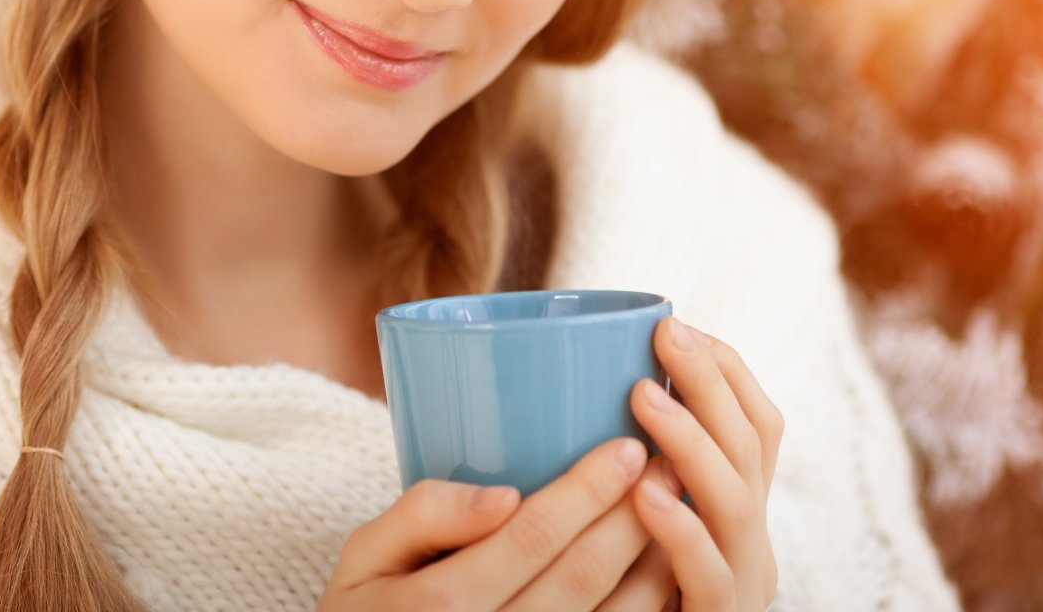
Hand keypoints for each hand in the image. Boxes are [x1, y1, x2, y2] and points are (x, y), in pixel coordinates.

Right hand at [318, 434, 677, 609]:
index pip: (532, 537)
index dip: (586, 491)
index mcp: (444, 605)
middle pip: (582, 576)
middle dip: (634, 516)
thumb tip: (502, 495)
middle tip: (671, 464)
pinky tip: (666, 575)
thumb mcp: (363, 559)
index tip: (626, 446)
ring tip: (679, 510)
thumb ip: (421, 515)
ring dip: (655, 565)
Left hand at [623, 317, 782, 610]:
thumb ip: (620, 466)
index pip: (757, 424)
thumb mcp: (625, 522)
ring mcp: (741, 586)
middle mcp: (750, 543)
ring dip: (693, 442)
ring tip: (644, 399)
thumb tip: (570, 387)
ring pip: (737, 504)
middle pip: (754, 449)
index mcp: (733, 511)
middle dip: (712, 385)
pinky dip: (682, 532)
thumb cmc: (599, 592)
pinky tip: (647, 496)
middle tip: (665, 337)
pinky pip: (709, 579)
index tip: (673, 324)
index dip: (725, 371)